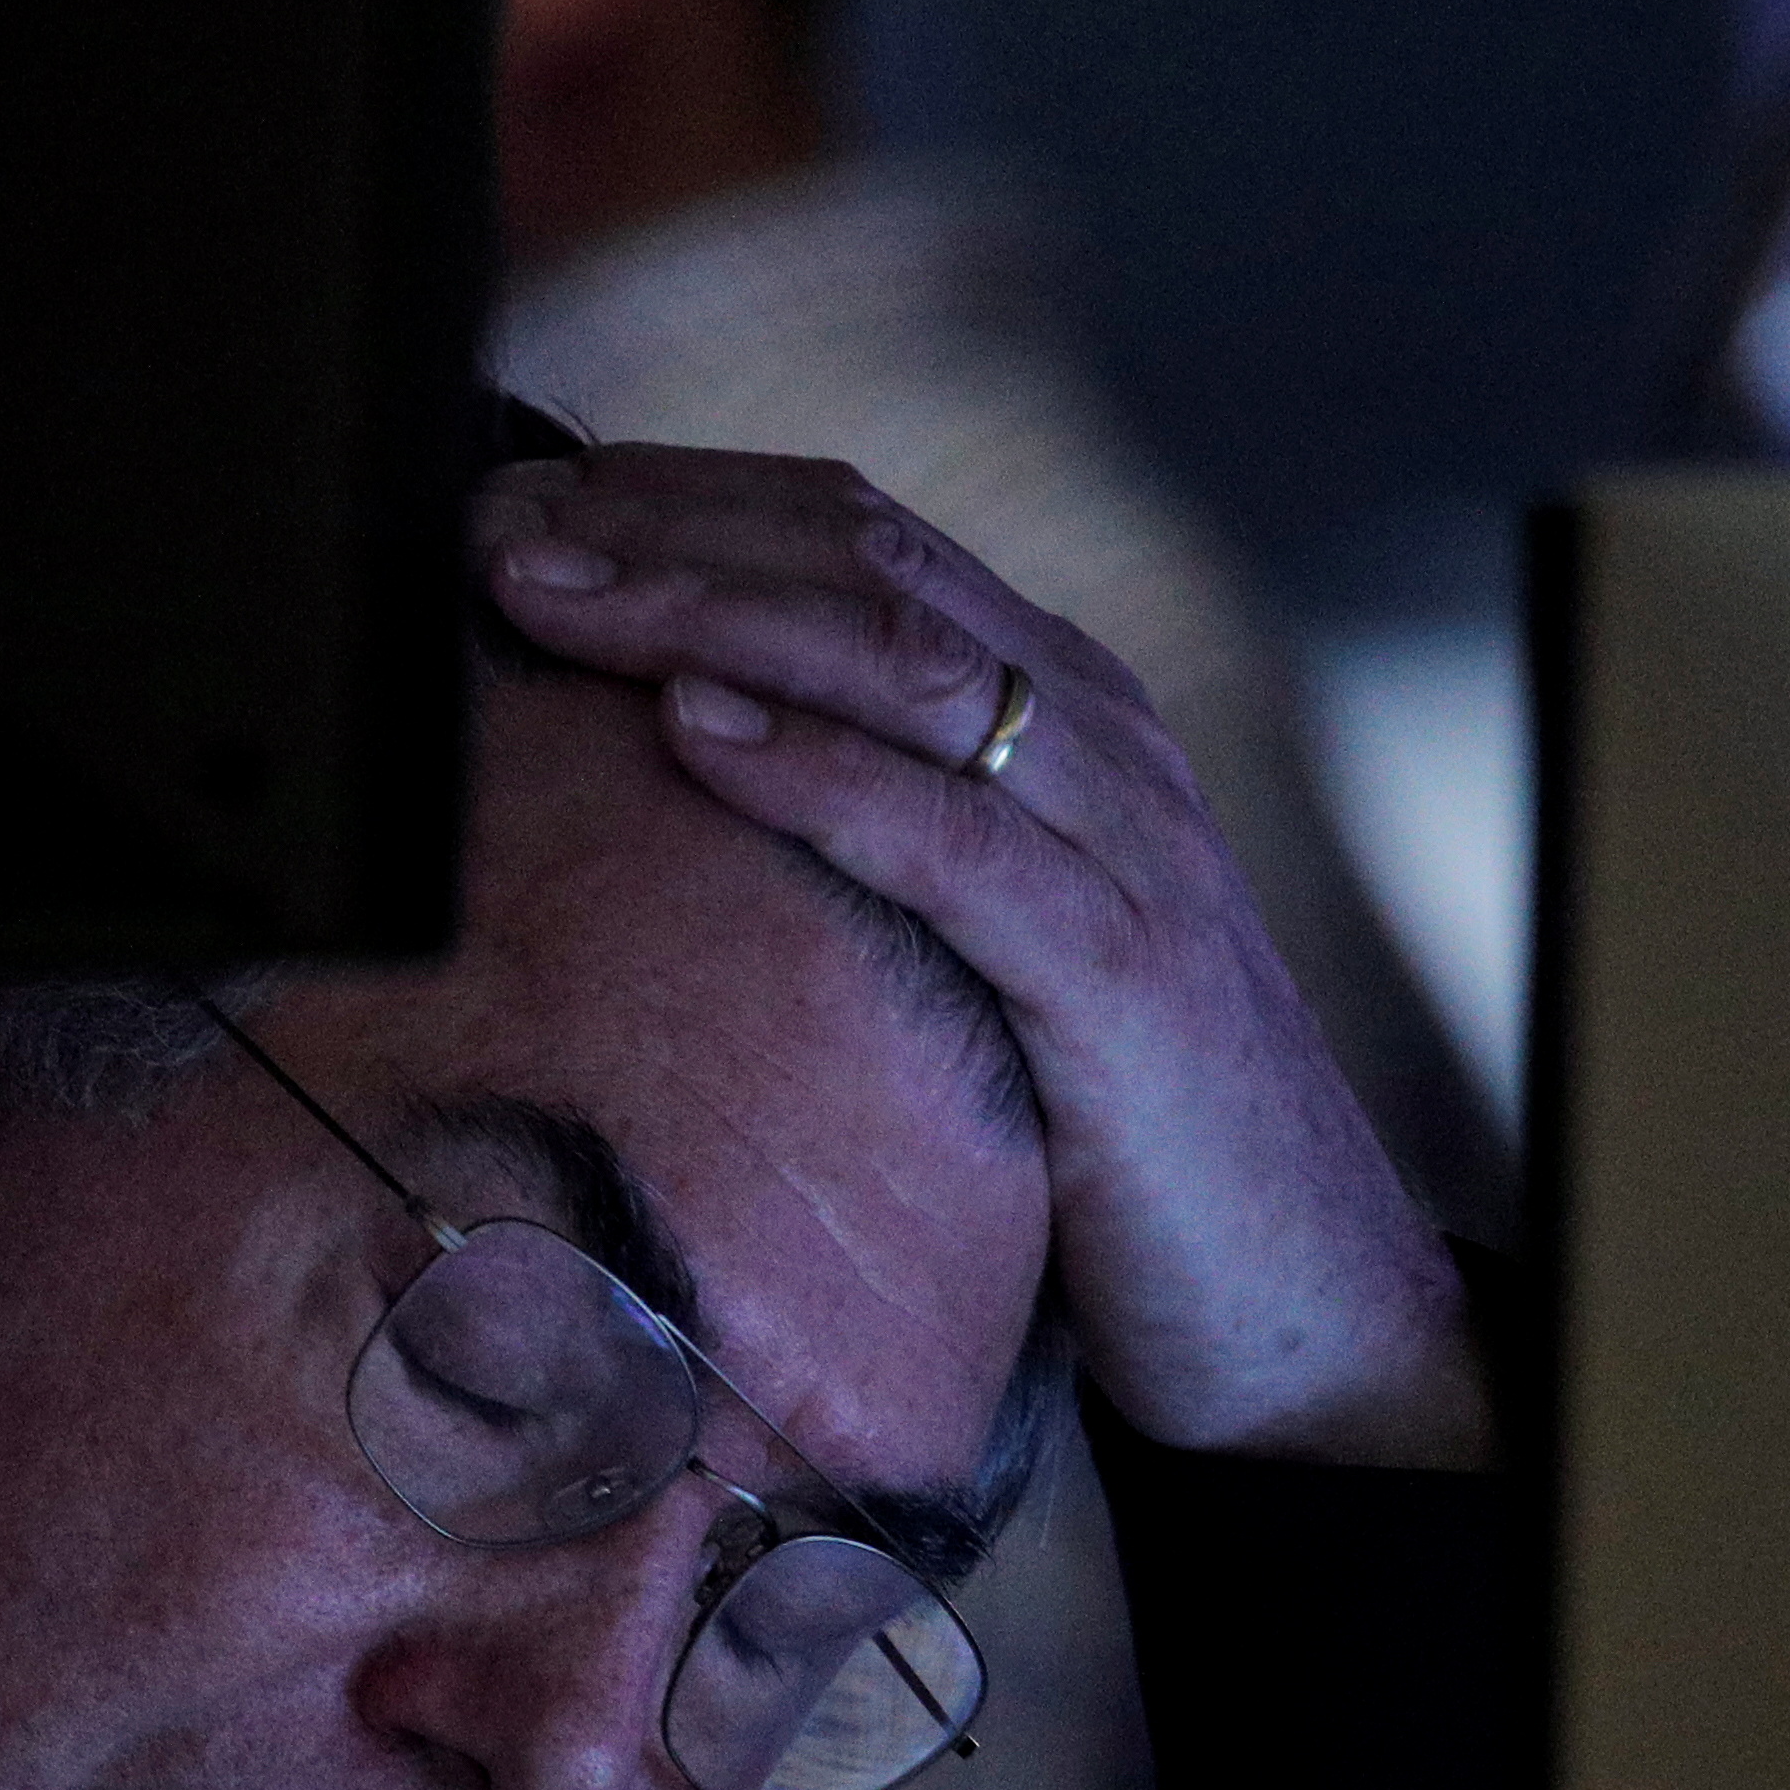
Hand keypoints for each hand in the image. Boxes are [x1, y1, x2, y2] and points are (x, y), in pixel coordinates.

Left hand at [474, 441, 1489, 1471]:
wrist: (1297, 1295)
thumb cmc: (1095, 1123)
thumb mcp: (966, 937)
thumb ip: (857, 838)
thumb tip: (656, 778)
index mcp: (1056, 710)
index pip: (858, 535)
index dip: (682, 496)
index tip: (524, 494)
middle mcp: (1096, 736)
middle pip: (863, 558)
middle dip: (664, 523)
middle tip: (493, 516)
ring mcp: (1118, 840)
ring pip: (896, 660)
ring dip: (700, 608)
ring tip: (546, 590)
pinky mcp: (1116, 972)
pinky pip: (949, 838)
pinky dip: (814, 769)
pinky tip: (692, 728)